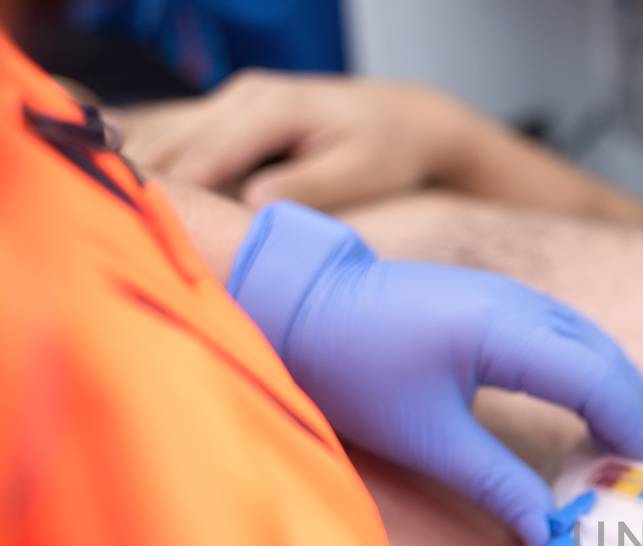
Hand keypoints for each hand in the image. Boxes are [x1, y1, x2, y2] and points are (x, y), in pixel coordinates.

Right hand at [116, 71, 489, 209]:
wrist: (404, 120)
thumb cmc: (387, 153)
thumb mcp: (357, 173)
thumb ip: (306, 187)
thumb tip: (254, 204)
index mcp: (273, 109)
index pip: (206, 154)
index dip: (175, 192)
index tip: (144, 228)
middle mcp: (246, 95)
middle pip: (175, 140)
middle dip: (146, 181)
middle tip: (115, 230)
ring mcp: (235, 100)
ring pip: (172, 135)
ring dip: (147, 173)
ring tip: (117, 218)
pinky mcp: (233, 113)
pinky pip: (186, 139)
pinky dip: (167, 167)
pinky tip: (146, 201)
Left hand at [229, 201, 642, 545]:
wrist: (296, 306)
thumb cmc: (351, 368)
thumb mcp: (429, 440)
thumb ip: (500, 487)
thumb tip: (555, 539)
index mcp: (506, 331)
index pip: (598, 382)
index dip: (634, 432)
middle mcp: (520, 304)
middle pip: (607, 359)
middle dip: (638, 415)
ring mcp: (509, 295)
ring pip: (591, 343)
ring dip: (618, 392)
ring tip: (635, 445)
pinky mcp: (494, 300)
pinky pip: (567, 336)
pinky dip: (591, 373)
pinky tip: (591, 406)